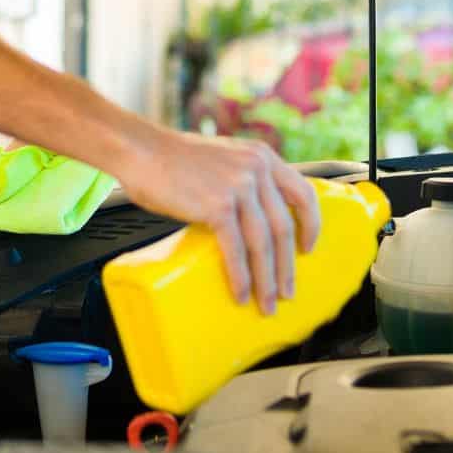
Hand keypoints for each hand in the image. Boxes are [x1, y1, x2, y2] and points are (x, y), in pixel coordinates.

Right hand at [119, 130, 323, 314]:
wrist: (141, 150)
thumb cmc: (173, 158)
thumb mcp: (224, 158)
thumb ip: (244, 178)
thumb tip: (252, 217)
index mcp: (262, 156)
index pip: (303, 193)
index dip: (311, 225)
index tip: (308, 248)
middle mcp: (256, 169)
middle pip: (283, 227)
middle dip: (287, 266)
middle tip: (286, 291)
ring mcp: (238, 187)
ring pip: (263, 243)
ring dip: (266, 279)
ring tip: (266, 303)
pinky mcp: (217, 205)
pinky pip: (236, 249)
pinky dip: (241, 276)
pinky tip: (241, 292)